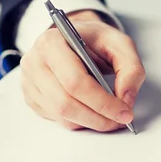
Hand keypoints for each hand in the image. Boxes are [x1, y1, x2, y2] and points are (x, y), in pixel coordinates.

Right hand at [19, 10, 145, 130]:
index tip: (124, 113)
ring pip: (61, 115)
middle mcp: (34, 62)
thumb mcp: (120, 44)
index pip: (75, 82)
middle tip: (120, 121)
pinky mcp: (32, 97)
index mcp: (52, 42)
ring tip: (110, 118)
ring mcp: (29, 81)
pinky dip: (80, 121)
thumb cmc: (94, 40)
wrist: (75, 39)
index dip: (102, 102)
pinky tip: (93, 112)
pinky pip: (57, 119)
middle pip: (66, 103)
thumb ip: (131, 69)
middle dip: (98, 118)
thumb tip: (126, 99)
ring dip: (91, 123)